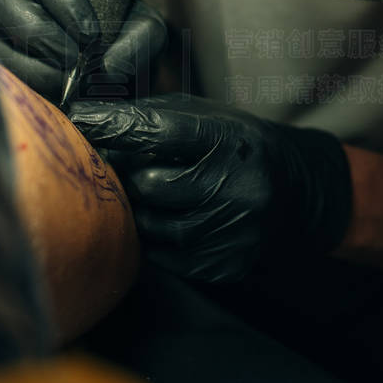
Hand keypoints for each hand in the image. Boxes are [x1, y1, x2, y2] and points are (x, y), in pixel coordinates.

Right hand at [0, 0, 166, 102]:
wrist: (114, 79)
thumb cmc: (123, 41)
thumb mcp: (145, 31)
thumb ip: (140, 39)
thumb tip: (107, 66)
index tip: (93, 35)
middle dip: (37, 29)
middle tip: (73, 61)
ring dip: (29, 66)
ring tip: (66, 86)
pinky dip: (25, 90)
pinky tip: (54, 100)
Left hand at [69, 94, 352, 282]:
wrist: (302, 195)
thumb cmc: (244, 148)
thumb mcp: (212, 117)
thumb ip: (157, 116)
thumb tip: (95, 118)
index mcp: (231, 141)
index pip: (158, 131)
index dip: (114, 125)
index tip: (80, 119)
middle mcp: (235, 187)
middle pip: (147, 186)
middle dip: (131, 175)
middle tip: (132, 166)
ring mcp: (231, 232)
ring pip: (151, 226)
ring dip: (143, 210)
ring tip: (158, 194)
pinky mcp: (225, 266)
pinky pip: (164, 257)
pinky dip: (158, 238)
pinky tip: (174, 220)